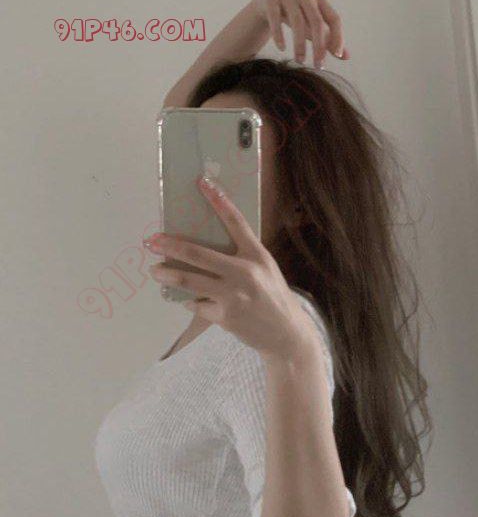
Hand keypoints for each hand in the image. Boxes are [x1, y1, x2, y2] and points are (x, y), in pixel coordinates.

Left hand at [144, 176, 320, 362]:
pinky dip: (190, 301)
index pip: (236, 222)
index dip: (218, 200)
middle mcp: (245, 273)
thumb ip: (242, 256)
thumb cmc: (272, 296)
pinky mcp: (225, 316)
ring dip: (167, 275)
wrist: (286, 333)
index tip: (202, 182)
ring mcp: (233, 296)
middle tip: (152, 241)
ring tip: (155, 271)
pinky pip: (197, 305)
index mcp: (257, 255)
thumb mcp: (265, 269)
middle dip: (170, 246)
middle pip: (198, 254)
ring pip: (190, 281)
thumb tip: (206, 248)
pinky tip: (188, 300)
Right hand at [251, 0, 348, 68]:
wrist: (269, 2)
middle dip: (319, 44)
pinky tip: (282, 49)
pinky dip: (279, 34)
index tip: (337, 56)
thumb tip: (346, 57)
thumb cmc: (297, 16)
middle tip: (318, 65)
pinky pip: (275, 18)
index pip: (334, 19)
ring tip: (300, 61)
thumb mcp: (313, 28)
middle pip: (316, 20)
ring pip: (297, 20)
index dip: (337, 36)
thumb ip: (328, 40)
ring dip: (299, 43)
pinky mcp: (271, 2)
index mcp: (320, 3)